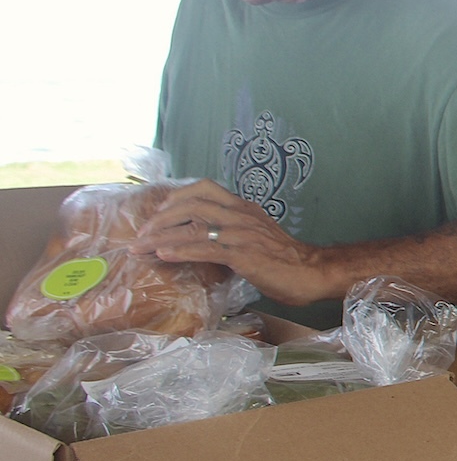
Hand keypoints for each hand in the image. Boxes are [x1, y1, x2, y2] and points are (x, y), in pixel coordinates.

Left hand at [131, 179, 329, 305]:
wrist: (311, 272)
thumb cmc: (285, 259)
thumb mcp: (257, 236)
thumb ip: (233, 232)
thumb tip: (205, 241)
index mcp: (244, 208)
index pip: (204, 188)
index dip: (176, 197)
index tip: (160, 212)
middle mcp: (240, 216)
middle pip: (191, 205)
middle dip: (160, 218)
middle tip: (142, 233)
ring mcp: (241, 234)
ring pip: (192, 227)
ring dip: (161, 236)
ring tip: (140, 247)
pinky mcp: (242, 255)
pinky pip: (204, 249)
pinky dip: (179, 251)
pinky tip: (162, 255)